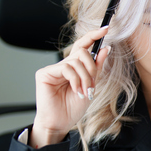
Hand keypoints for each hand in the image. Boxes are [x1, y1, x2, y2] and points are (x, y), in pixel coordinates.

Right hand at [31, 26, 111, 147]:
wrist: (61, 122)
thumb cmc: (73, 107)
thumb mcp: (91, 86)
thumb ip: (97, 67)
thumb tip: (105, 48)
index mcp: (75, 67)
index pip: (84, 46)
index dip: (94, 36)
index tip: (106, 28)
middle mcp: (64, 65)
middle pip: (82, 52)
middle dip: (92, 67)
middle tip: (92, 84)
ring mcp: (54, 68)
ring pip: (76, 61)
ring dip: (85, 78)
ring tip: (84, 92)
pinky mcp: (45, 73)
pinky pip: (66, 68)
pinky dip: (75, 80)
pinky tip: (76, 90)